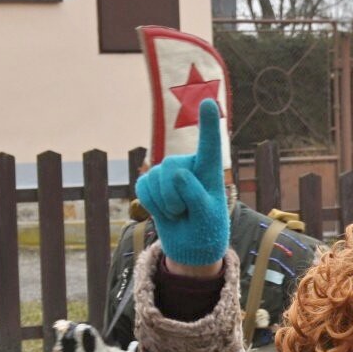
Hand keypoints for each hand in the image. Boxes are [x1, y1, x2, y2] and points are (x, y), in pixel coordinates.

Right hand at [135, 98, 228, 266]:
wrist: (191, 249)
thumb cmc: (206, 232)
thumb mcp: (206, 217)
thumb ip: (195, 194)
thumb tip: (176, 172)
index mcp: (210, 173)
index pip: (209, 147)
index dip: (208, 124)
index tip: (210, 103)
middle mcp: (188, 166)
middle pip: (171, 168)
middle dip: (175, 196)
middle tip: (187, 213)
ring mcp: (168, 173)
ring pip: (155, 179)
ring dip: (165, 204)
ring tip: (179, 213)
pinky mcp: (152, 182)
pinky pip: (142, 187)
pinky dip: (151, 205)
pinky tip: (165, 212)